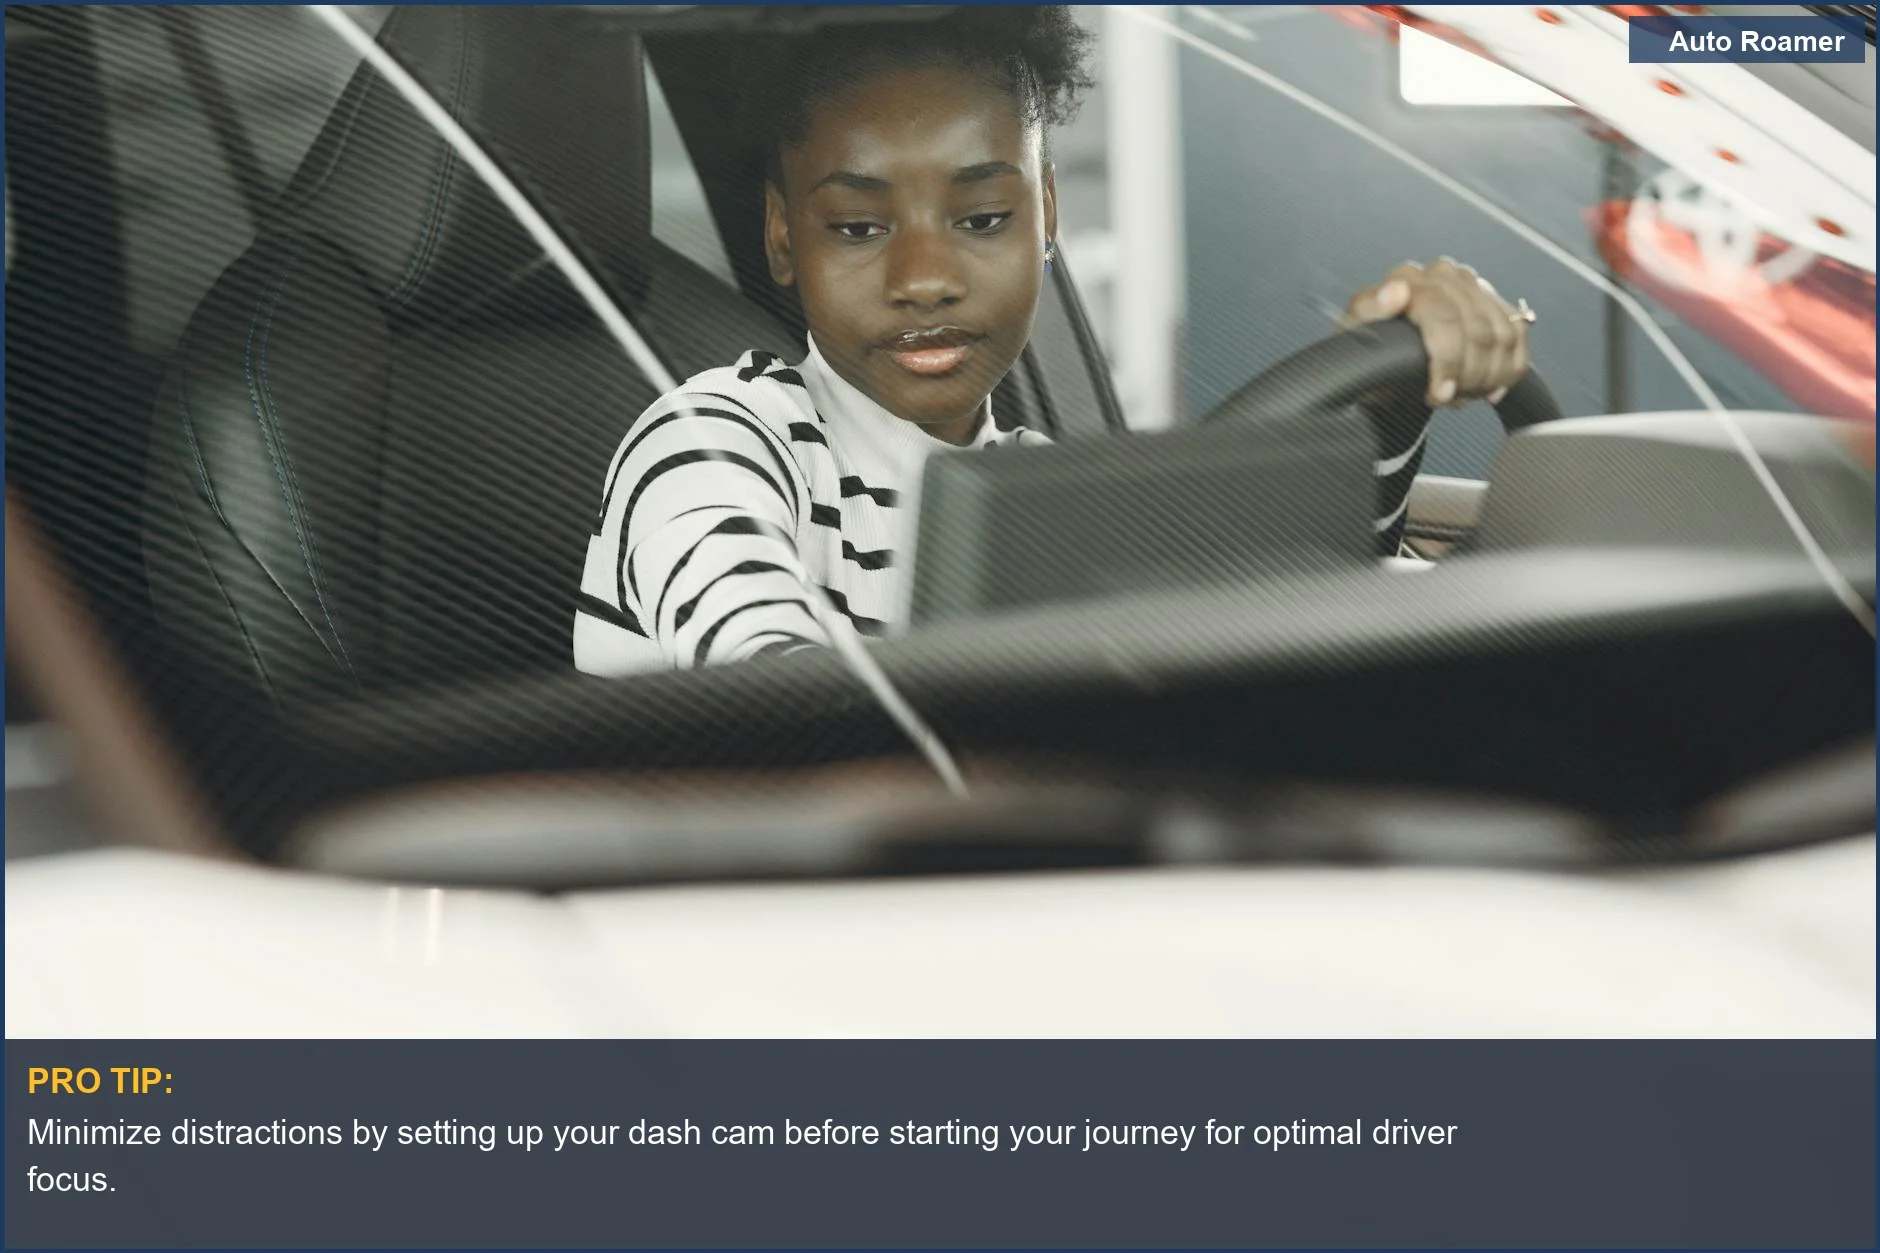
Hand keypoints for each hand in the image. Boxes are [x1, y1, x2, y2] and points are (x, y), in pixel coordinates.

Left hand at [1340, 258, 1530, 408]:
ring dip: (1488, 375)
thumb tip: (1395, 292)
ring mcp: (1472, 287)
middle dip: (1468, 375)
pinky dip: (1510, 369)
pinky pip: (1518, 336)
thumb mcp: (1356, 336)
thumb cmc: (1368, 348)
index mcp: (1409, 278)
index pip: (1444, 316)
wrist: (1386, 360)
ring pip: (1503, 335)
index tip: (1440, 395)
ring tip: (1464, 395)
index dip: (1448, 361)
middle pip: (1478, 329)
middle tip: (1449, 400)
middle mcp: (1443, 276)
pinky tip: (1490, 389)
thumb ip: (1369, 311)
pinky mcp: (1494, 303)